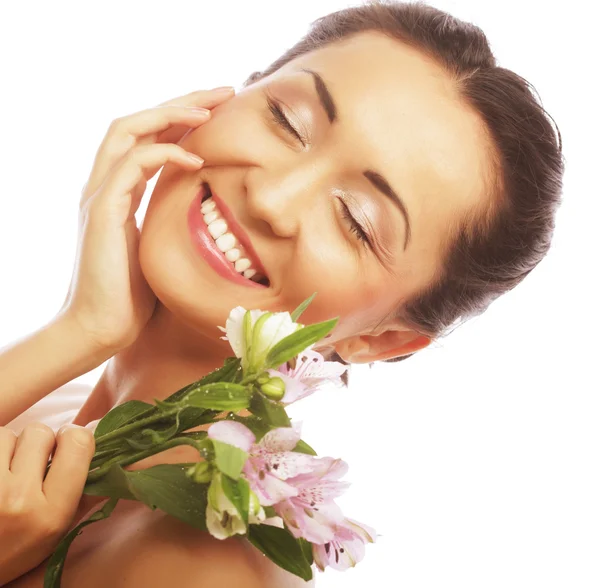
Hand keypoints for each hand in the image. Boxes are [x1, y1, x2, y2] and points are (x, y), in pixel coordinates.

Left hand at [0, 422, 94, 584]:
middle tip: (33, 462)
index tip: (68, 445)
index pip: (78, 444)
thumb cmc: (17, 549)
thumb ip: (89, 492)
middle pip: (41, 432)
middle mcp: (19, 499)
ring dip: (11, 447)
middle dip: (40, 443)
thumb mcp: (59, 530)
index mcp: (51, 513)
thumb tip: (124, 455)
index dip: (74, 437)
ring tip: (8, 470)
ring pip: (9, 434)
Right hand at [59, 86, 235, 352]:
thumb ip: (171, 221)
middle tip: (223, 91)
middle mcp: (105, 185)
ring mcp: (99, 195)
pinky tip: (197, 161)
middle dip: (181, 102)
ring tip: (211, 110)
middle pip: (137, 122)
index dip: (180, 119)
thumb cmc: (133, 297)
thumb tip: (207, 212)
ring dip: (171, 114)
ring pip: (128, 130)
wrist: (101, 329)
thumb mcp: (160, 248)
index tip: (219, 110)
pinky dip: (164, 154)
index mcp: (119, 192)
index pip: (147, 138)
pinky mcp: (101, 211)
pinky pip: (131, 165)